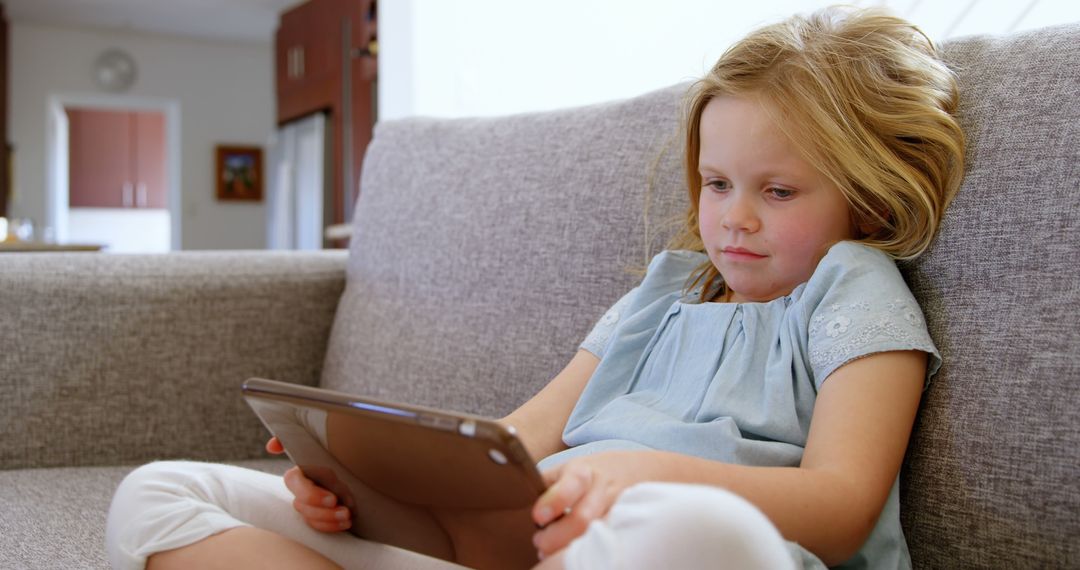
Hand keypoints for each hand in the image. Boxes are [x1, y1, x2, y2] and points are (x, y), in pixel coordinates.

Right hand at [265, 437, 351, 532]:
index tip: (332, 499)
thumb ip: (289, 440)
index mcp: (298, 474)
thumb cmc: (330, 453)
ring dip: (329, 520)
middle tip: (345, 511)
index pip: (295, 485)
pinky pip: (319, 527)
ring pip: (310, 519)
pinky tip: (346, 524)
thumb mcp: (316, 443)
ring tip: (348, 517)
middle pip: (303, 506)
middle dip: (324, 512)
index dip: (311, 495)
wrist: (350, 466)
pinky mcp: (320, 516)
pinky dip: (332, 527)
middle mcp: (300, 491)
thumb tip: (271, 446)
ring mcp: (309, 506)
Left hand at [530, 451, 655, 559]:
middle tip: (539, 543)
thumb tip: (517, 500)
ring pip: (596, 534)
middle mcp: (602, 490)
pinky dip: (589, 550)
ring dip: (569, 548)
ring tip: (550, 552)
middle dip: (556, 537)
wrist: (641, 470)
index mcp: (583, 472)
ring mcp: (617, 510)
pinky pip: (607, 542)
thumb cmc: (594, 472)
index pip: (571, 484)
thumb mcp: (570, 467)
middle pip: (582, 518)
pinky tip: (575, 554)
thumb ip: (547, 483)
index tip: (538, 517)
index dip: (555, 501)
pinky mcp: (626, 525)